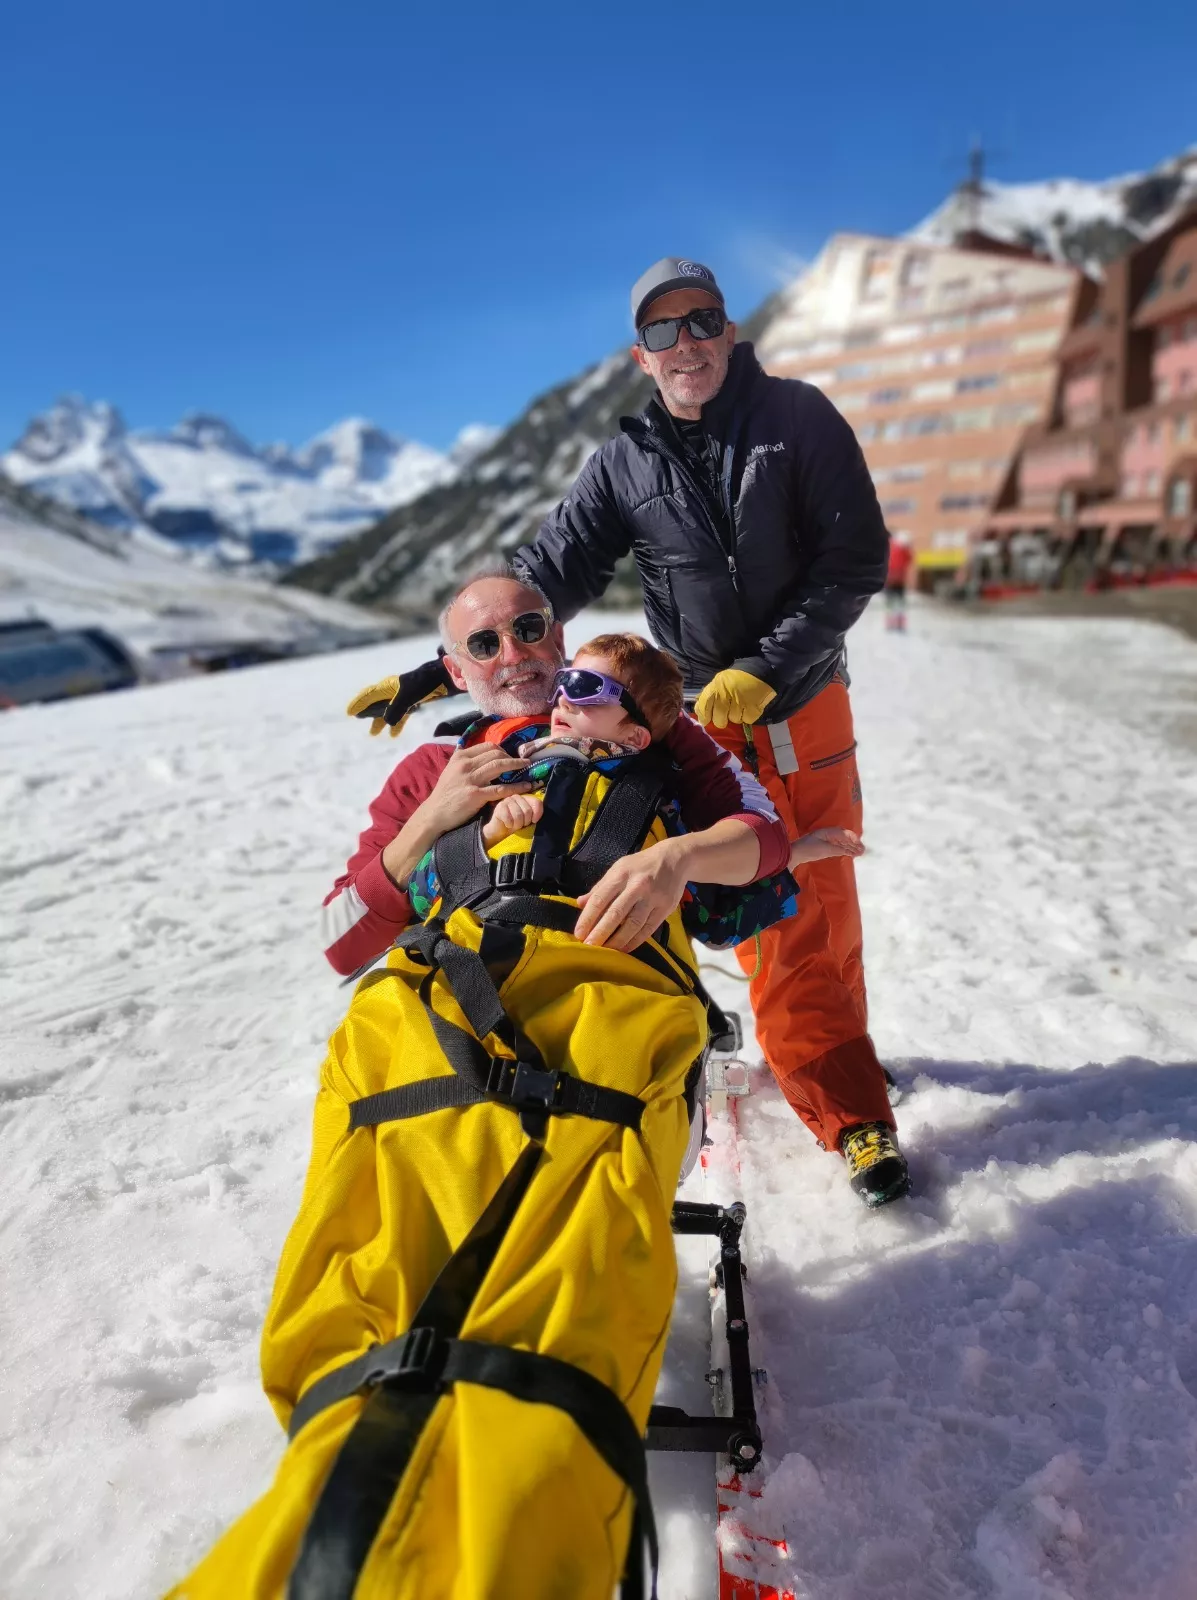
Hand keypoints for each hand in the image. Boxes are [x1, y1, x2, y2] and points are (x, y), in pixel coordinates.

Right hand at [346, 656, 458, 737]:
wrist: (442, 678)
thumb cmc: (423, 683)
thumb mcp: (407, 696)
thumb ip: (395, 709)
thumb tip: (386, 722)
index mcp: (388, 687)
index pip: (369, 695)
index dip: (359, 703)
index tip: (350, 712)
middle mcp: (393, 691)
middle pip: (376, 703)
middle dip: (367, 712)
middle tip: (358, 719)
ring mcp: (403, 697)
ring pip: (387, 711)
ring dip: (380, 721)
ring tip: (374, 733)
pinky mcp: (413, 702)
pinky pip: (401, 714)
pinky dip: (396, 724)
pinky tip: (394, 734)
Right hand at [420, 745, 533, 834]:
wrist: (435, 813)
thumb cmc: (445, 794)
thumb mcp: (451, 770)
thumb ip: (465, 761)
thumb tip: (480, 753)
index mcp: (460, 757)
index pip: (487, 746)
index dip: (503, 749)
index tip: (510, 755)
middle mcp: (465, 765)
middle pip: (496, 754)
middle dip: (512, 757)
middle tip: (522, 762)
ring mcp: (471, 780)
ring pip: (500, 766)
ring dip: (517, 765)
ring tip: (528, 767)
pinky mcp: (476, 795)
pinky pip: (501, 789)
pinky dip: (516, 787)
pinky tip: (526, 786)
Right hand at [481, 792, 543, 847]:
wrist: (501, 831)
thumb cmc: (516, 824)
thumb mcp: (529, 819)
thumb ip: (535, 814)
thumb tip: (536, 817)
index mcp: (526, 798)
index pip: (537, 803)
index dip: (537, 814)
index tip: (533, 821)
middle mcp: (517, 796)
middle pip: (527, 810)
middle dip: (525, 821)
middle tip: (521, 823)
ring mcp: (508, 800)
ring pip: (518, 815)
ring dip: (517, 824)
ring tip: (514, 824)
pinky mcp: (500, 806)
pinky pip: (509, 818)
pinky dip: (509, 824)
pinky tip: (508, 824)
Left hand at [574, 840, 689, 951]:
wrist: (674, 859)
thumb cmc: (641, 865)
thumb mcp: (618, 869)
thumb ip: (600, 887)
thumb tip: (580, 903)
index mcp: (621, 874)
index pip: (600, 899)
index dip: (588, 918)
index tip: (579, 933)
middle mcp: (637, 886)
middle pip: (616, 914)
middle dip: (600, 933)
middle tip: (589, 946)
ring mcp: (652, 897)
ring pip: (633, 924)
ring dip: (617, 941)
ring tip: (606, 951)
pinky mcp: (665, 908)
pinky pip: (648, 929)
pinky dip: (635, 941)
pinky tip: (625, 948)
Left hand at [694, 669, 775, 728]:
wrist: (759, 671)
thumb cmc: (736, 678)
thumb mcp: (718, 682)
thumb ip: (708, 696)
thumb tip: (699, 711)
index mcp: (715, 688)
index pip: (703, 708)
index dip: (704, 717)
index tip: (706, 719)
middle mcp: (725, 695)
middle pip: (718, 720)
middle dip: (721, 719)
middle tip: (726, 713)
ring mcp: (740, 702)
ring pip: (733, 721)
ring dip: (736, 716)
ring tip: (740, 707)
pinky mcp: (753, 708)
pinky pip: (747, 720)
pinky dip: (748, 716)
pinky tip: (748, 707)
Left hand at [789, 827, 863, 867]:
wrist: (795, 854)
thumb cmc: (808, 849)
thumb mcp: (824, 849)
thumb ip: (837, 849)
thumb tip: (848, 850)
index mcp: (828, 832)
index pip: (844, 833)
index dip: (853, 839)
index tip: (860, 845)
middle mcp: (829, 835)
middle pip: (844, 838)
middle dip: (854, 843)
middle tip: (863, 850)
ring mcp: (827, 841)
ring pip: (842, 843)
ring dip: (851, 847)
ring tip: (860, 853)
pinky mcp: (825, 847)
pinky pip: (838, 847)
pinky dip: (845, 850)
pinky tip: (851, 853)